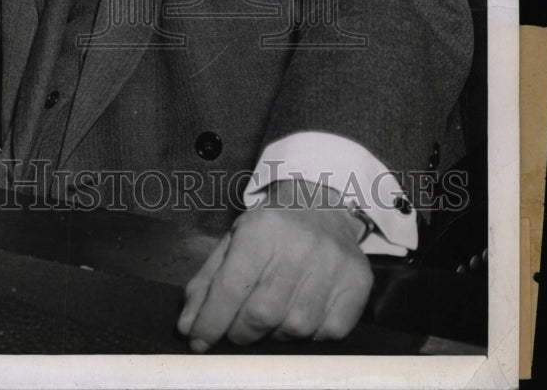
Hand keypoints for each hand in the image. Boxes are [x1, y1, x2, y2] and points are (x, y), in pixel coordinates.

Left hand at [177, 181, 372, 349]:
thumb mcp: (233, 241)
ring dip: (274, 334)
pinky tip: (299, 314)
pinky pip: (327, 332)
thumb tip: (188, 327)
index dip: (211, 321)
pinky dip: (308, 335)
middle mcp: (300, 245)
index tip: (199, 342)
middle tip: (235, 331)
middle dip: (240, 332)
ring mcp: (333, 265)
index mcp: (262, 230)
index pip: (231, 287)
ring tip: (269, 318)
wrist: (321, 204)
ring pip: (294, 328)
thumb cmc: (271, 228)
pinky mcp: (358, 283)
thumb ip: (208, 283)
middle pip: (261, 314)